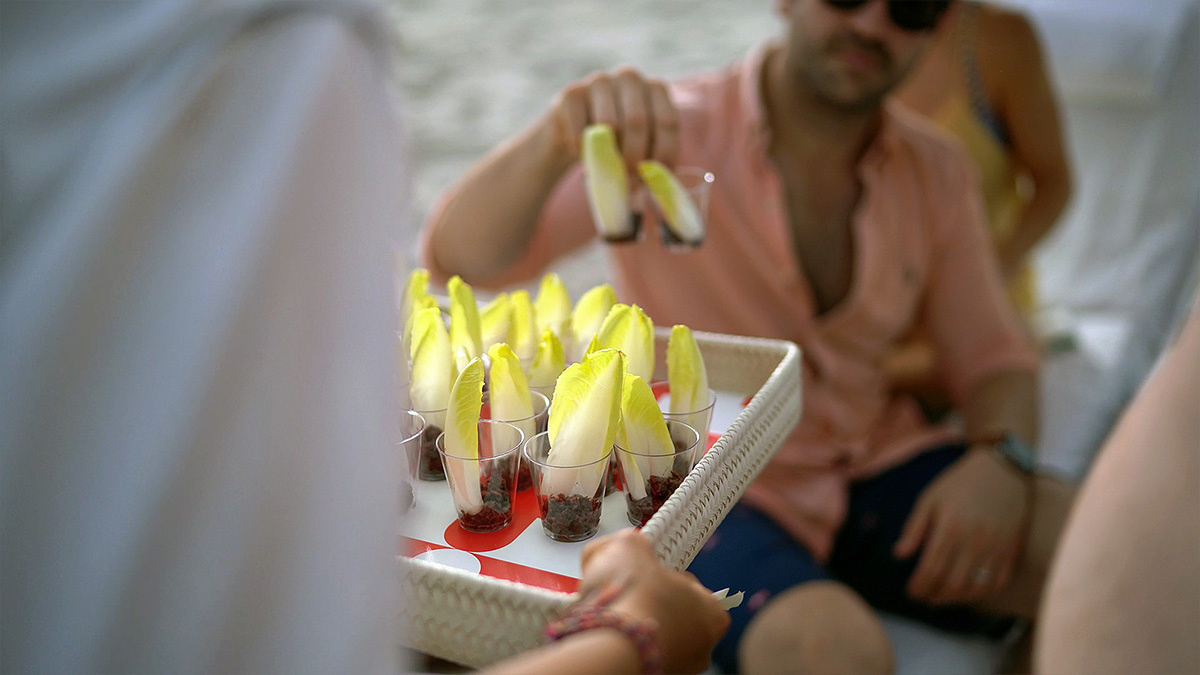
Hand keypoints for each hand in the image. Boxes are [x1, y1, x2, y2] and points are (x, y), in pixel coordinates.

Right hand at [543, 67, 679, 169]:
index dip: (662, 154)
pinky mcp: (572, 92)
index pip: (667, 121)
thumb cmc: (617, 141)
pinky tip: (584, 155)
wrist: (574, 130)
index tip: (652, 178)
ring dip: (607, 155)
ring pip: (608, 124)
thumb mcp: (642, 146)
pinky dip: (583, 152)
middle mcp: (630, 77)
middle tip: (628, 181)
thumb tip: (656, 183)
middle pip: (637, 122)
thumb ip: (653, 158)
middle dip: (633, 158)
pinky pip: (581, 131)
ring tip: (606, 169)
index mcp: (656, 88)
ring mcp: (600, 80)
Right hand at [578, 529, 728, 673]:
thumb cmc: (632, 598)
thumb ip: (635, 542)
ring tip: (610, 613)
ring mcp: (679, 668)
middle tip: (625, 593)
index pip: (690, 586)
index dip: (663, 576)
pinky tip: (608, 632)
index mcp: (713, 614)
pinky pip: (638, 651)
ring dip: (636, 623)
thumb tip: (630, 545)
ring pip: (655, 636)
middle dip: (649, 603)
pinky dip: (625, 642)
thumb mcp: (630, 546)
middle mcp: (702, 648)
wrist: (610, 645)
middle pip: (672, 614)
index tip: (644, 573)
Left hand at [894, 447, 1030, 604]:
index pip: (931, 570)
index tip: (910, 591)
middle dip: (934, 596)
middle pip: (952, 584)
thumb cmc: (959, 483)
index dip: (919, 586)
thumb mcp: (929, 499)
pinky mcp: (1011, 550)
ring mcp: (995, 548)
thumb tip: (898, 555)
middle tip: (923, 598)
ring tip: (941, 598)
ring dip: (955, 599)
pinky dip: (981, 593)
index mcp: (950, 528)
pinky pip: (998, 582)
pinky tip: (967, 592)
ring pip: (974, 588)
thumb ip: (914, 528)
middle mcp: (974, 542)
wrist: (1002, 469)